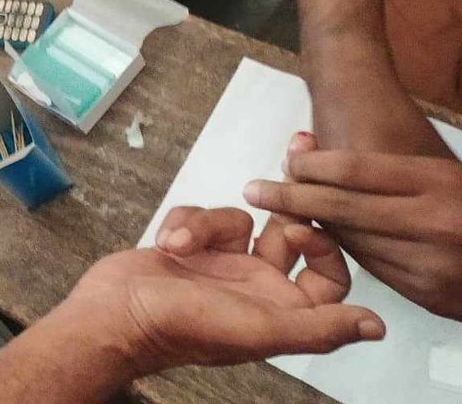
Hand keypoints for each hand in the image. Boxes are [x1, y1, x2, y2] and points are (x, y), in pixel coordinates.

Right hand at [55, 206, 383, 380]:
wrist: (114, 313)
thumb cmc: (182, 329)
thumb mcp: (259, 329)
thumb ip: (319, 327)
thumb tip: (375, 327)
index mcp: (282, 311)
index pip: (328, 274)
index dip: (323, 242)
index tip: (298, 224)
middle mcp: (258, 288)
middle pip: (290, 234)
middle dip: (286, 200)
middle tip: (290, 159)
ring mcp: (223, 267)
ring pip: (237, 220)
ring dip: (209, 222)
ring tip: (180, 242)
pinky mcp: (190, 249)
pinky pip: (200, 217)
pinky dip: (183, 223)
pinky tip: (166, 243)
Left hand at [246, 132, 461, 319]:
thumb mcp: (433, 167)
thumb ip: (373, 160)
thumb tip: (302, 143)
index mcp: (436, 181)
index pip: (353, 169)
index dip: (310, 165)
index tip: (282, 161)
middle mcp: (435, 220)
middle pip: (342, 206)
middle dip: (291, 197)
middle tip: (253, 189)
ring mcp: (432, 260)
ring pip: (350, 239)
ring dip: (312, 224)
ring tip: (281, 208)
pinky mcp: (428, 292)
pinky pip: (369, 266)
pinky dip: (342, 249)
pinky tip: (321, 235)